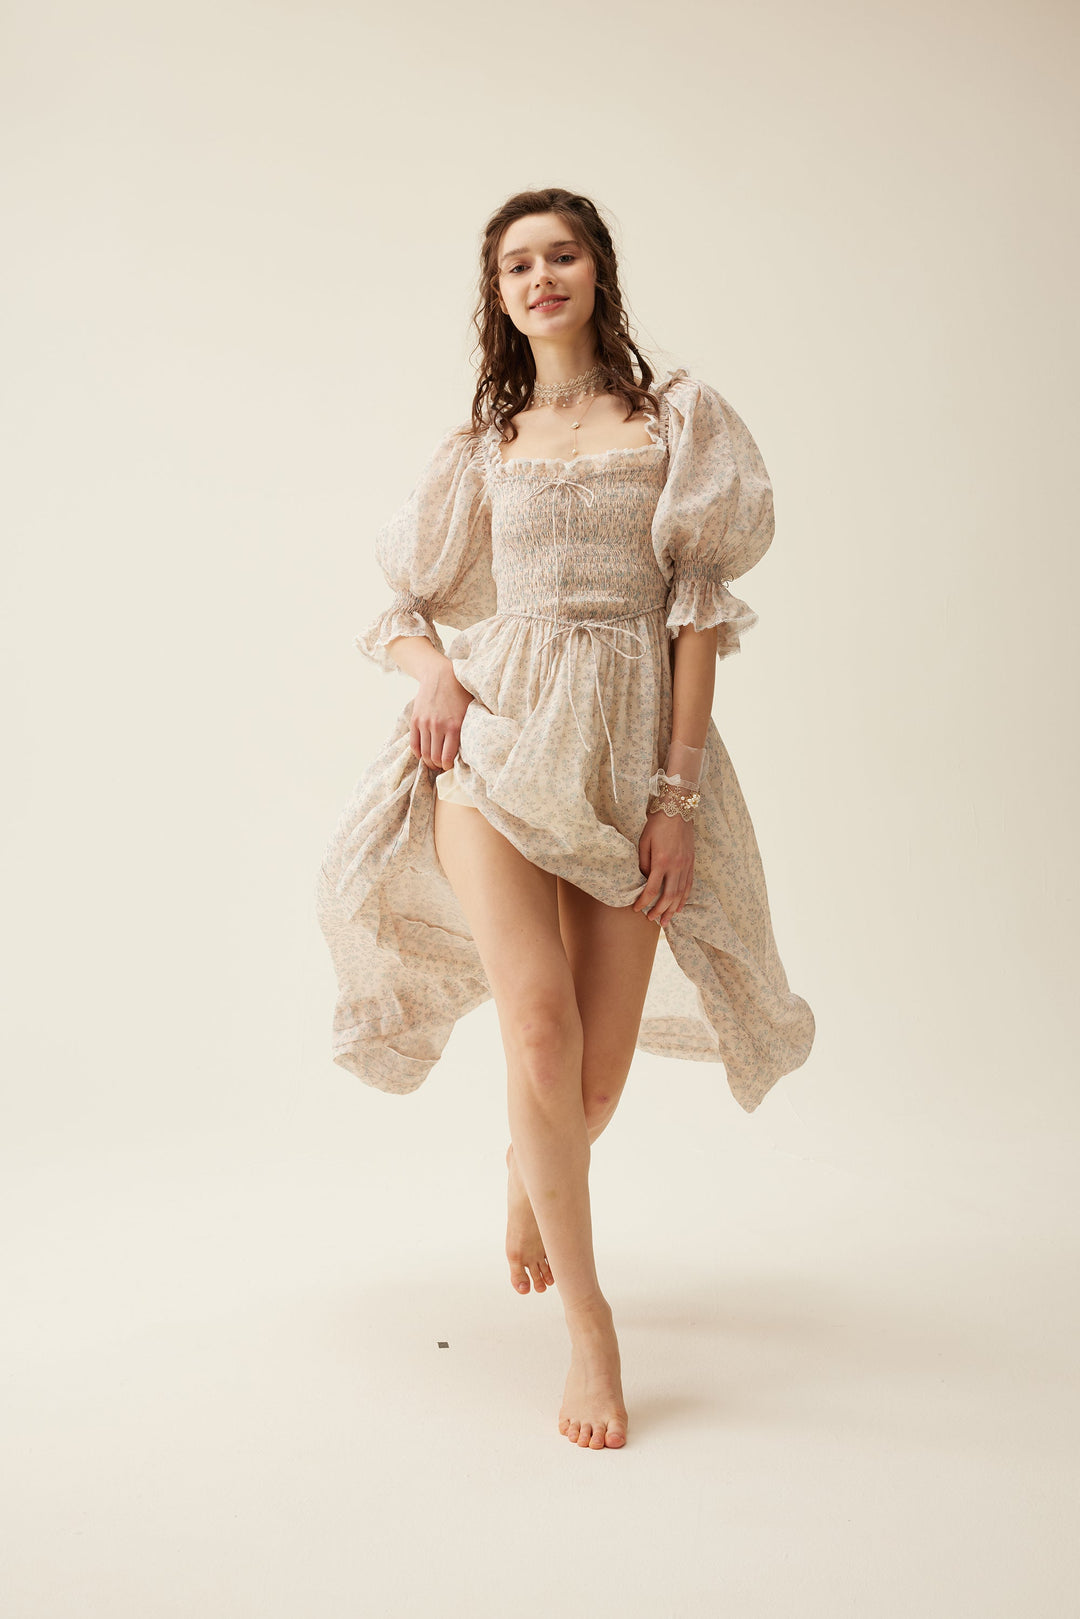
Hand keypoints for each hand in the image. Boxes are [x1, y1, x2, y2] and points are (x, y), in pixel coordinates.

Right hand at [411, 659, 473, 770]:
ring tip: (433, 762)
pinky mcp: (415, 720)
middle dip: (438, 766)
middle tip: (442, 766)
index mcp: (454, 726)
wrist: (440, 675)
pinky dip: (418, 753)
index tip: (450, 767)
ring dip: (428, 761)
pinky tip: (423, 754)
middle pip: (434, 758)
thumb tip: (472, 750)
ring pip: (424, 753)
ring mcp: (425, 724)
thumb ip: (469, 729)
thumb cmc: (460, 693)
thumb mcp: (471, 710)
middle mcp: (438, 726)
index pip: (447, 757)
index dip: (448, 767)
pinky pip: (414, 744)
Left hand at [633, 808, 694, 927]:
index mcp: (661, 861)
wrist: (678, 809)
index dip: (643, 901)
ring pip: (680, 893)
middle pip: (668, 896)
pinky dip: (684, 898)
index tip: (636, 908)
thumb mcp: (644, 841)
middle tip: (652, 920)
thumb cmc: (657, 824)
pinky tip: (679, 906)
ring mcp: (686, 865)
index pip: (651, 889)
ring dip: (673, 909)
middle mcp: (676, 866)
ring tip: (666, 920)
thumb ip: (643, 863)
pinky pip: (689, 885)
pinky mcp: (691, 862)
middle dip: (659, 911)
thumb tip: (645, 879)